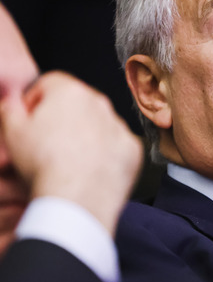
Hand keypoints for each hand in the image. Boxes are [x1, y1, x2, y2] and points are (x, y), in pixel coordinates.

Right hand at [0, 72, 141, 234]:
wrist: (77, 198)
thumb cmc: (44, 165)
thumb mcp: (12, 132)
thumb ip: (10, 107)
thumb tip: (12, 100)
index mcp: (70, 92)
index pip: (49, 83)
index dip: (35, 101)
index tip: (29, 120)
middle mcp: (100, 103)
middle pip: (77, 103)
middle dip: (62, 118)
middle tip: (47, 144)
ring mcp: (119, 125)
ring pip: (99, 124)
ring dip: (85, 135)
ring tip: (68, 160)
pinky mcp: (132, 148)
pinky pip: (116, 145)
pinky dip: (105, 154)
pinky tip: (89, 170)